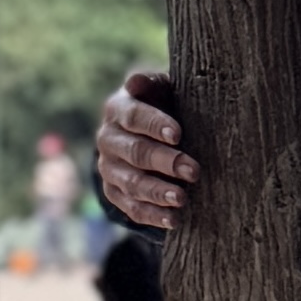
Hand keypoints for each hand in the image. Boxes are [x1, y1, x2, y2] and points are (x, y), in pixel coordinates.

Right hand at [96, 68, 194, 233]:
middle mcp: (107, 139)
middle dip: (165, 162)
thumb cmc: (161, 103)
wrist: (144, 132)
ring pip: (132, 183)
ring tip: (183, 198)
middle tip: (193, 170)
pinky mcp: (114, 192)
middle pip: (135, 152)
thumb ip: (151, 83)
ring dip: (158, 192)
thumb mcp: (158, 88)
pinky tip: (173, 220)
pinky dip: (152, 215)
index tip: (178, 134)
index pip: (132, 117)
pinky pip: (130, 207)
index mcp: (117, 109)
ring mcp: (109, 168)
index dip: (154, 125)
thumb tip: (135, 81)